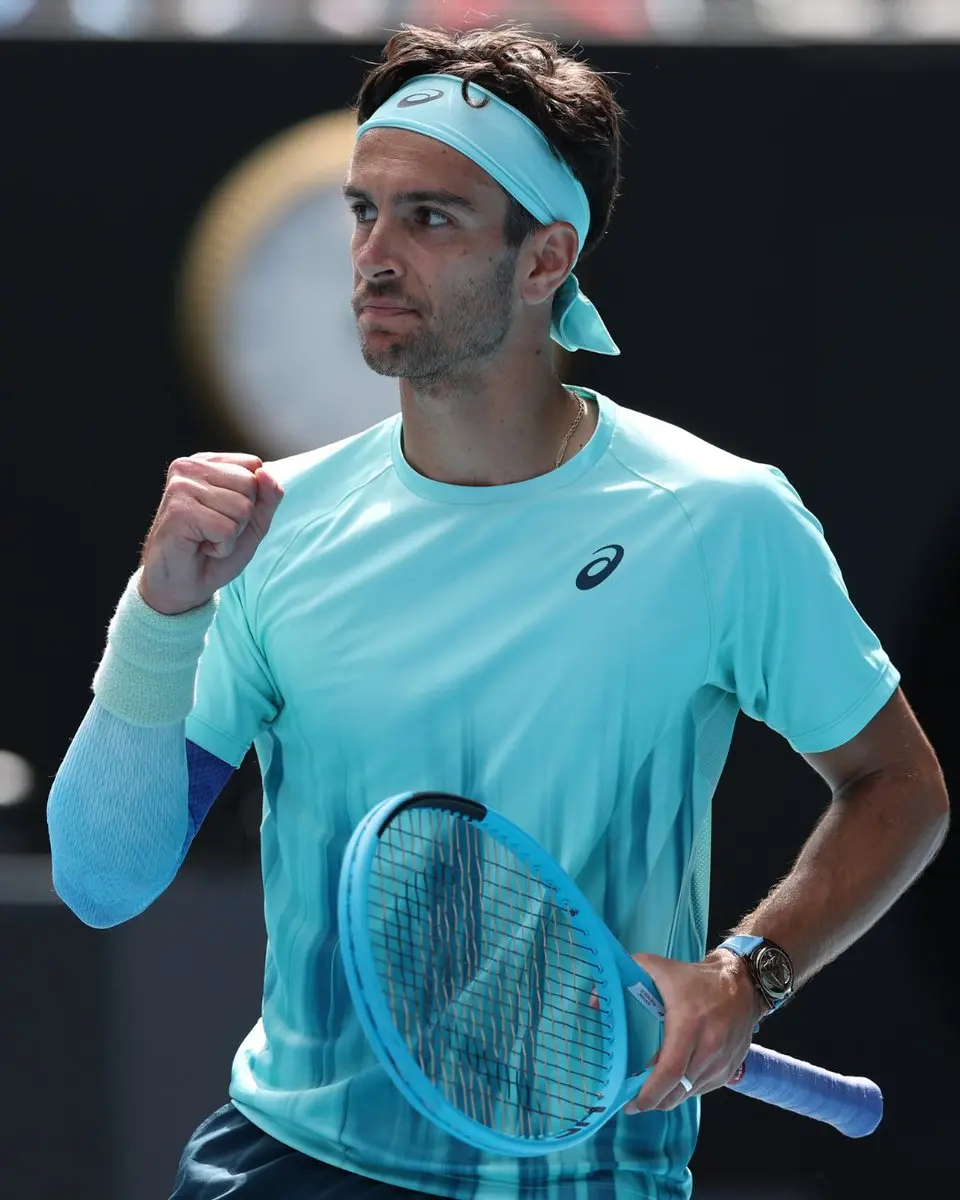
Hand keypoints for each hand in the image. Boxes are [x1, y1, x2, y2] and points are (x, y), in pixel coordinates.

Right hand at [139, 452, 283, 614]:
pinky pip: (227, 529)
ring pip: (241, 507)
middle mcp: (189, 468)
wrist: (183, 584)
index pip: (255, 466)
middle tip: (215, 530)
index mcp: (206, 463)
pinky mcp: (179, 511)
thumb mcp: (253, 521)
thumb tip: (266, 472)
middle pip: (250, 484)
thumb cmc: (214, 550)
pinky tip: (201, 547)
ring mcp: (181, 487)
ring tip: (207, 538)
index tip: (225, 515)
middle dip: (243, 517)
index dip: (252, 500)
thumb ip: (268, 496)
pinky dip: (222, 546)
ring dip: (232, 534)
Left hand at [621, 950, 763, 1113]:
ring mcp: (721, 1063)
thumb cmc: (695, 978)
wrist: (740, 984)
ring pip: (690, 1094)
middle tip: (633, 1104)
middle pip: (678, 1091)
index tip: (630, 1103)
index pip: (669, 1071)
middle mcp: (708, 1048)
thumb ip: (625, 976)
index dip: (648, 1093)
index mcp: (688, 1025)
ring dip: (669, 1098)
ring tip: (650, 1094)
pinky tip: (673, 1084)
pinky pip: (702, 1089)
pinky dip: (686, 1091)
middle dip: (654, 1103)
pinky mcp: (730, 1069)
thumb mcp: (658, 968)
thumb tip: (594, 1000)